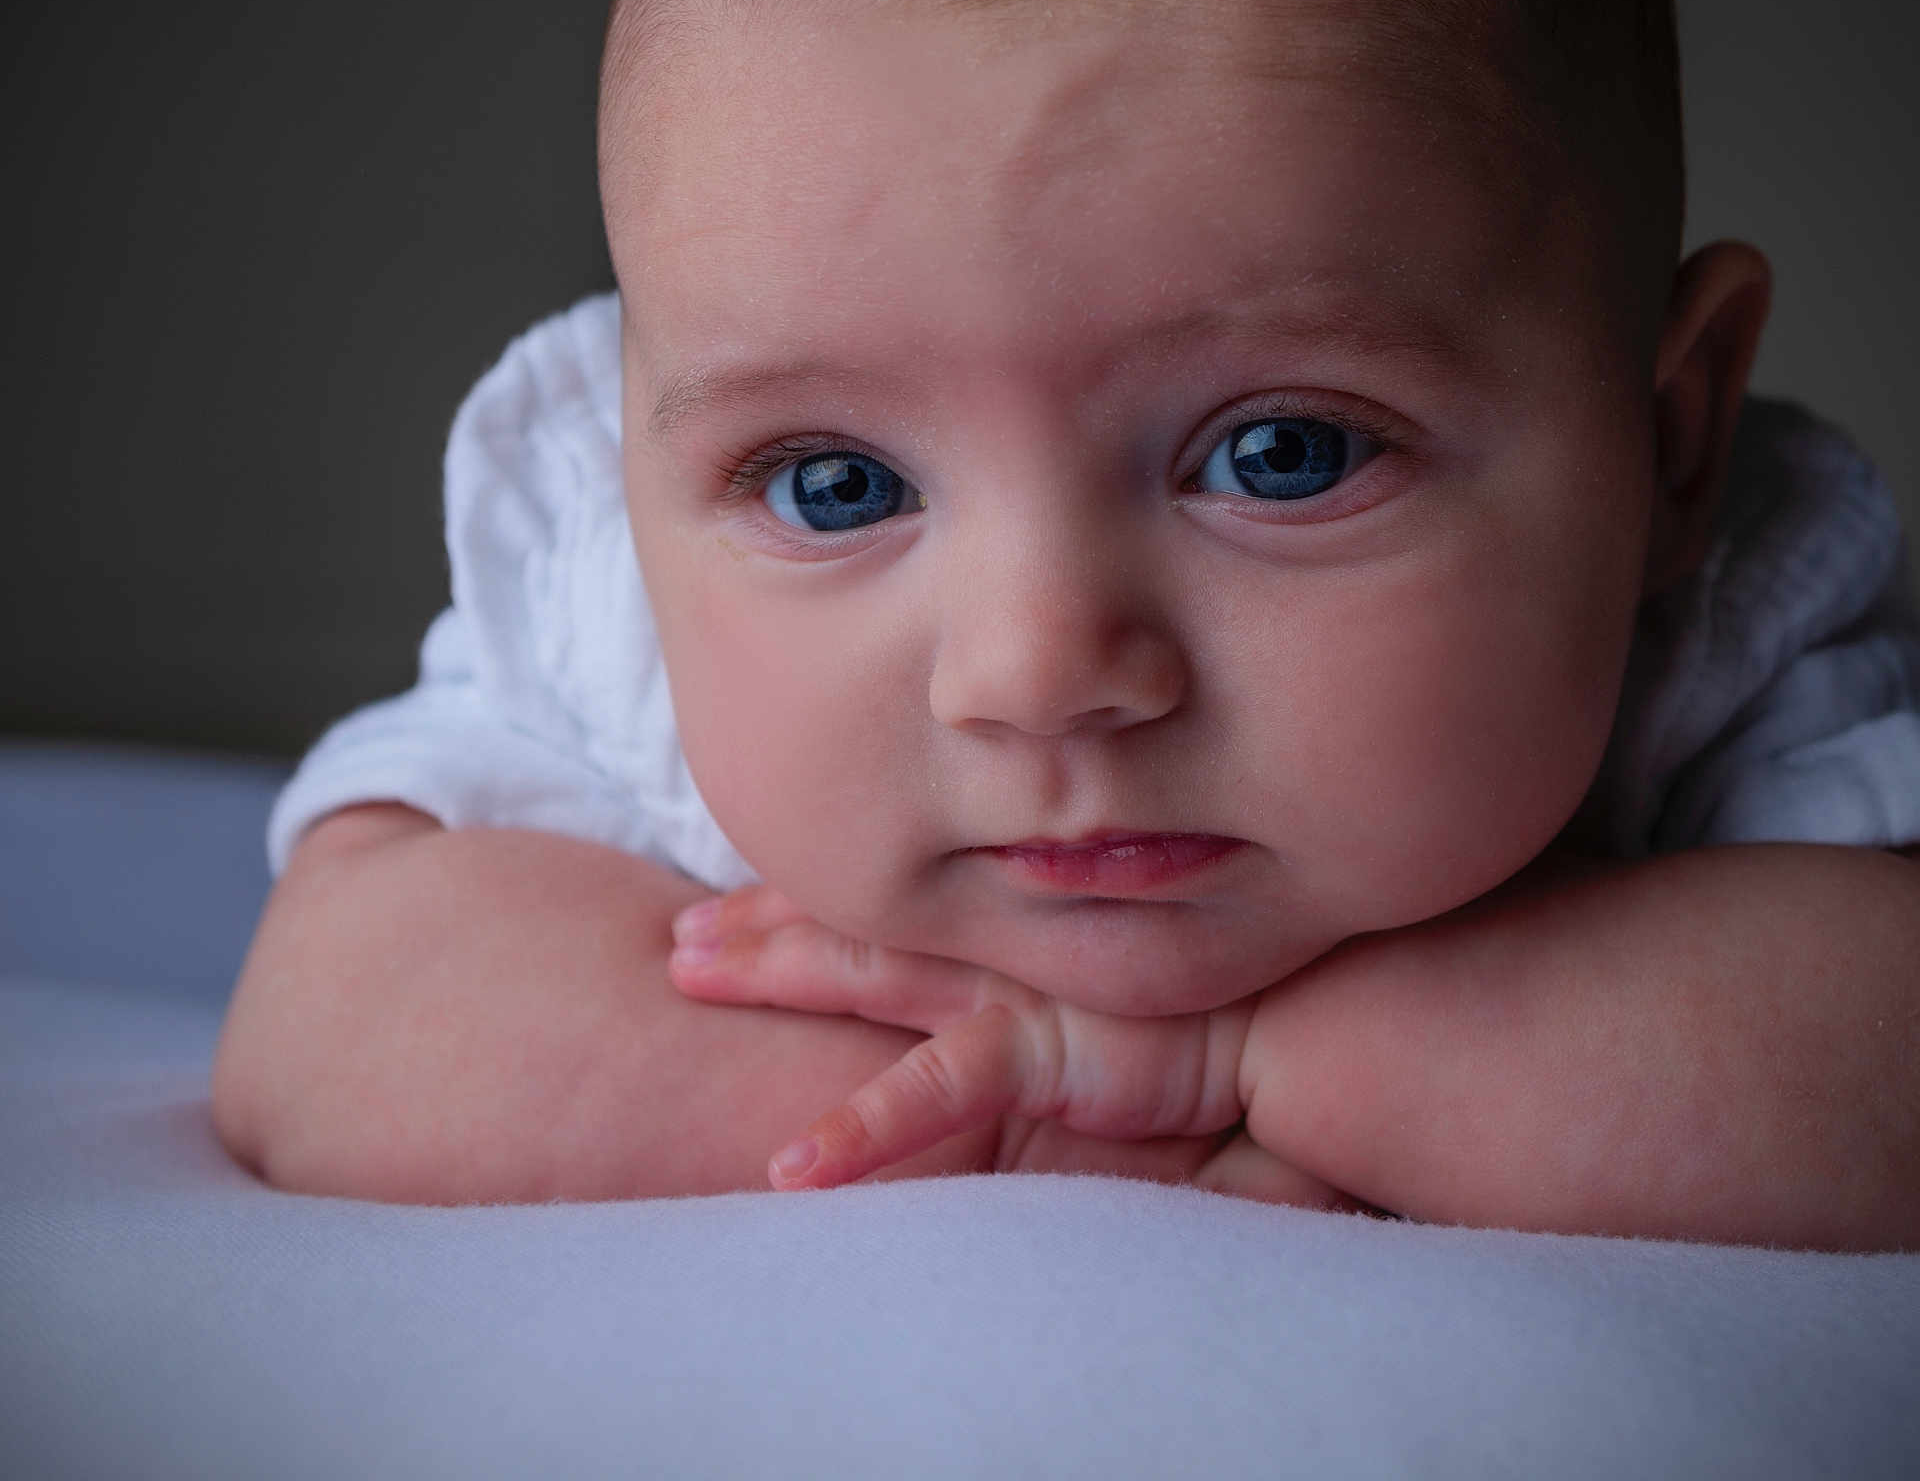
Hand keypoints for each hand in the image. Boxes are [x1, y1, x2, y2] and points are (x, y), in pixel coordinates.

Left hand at [667, 885, 1371, 1211]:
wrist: (1322, 1004)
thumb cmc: (1240, 995)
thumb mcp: (1136, 988)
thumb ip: (1082, 988)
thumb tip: (1047, 1003)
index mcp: (1014, 929)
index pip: (900, 902)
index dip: (819, 898)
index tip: (744, 896)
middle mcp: (1001, 941)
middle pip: (858, 919)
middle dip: (762, 921)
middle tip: (677, 928)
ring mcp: (1012, 986)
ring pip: (866, 967)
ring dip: (774, 966)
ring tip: (686, 967)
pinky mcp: (1041, 1049)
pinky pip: (934, 1091)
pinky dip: (863, 1130)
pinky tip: (793, 1169)